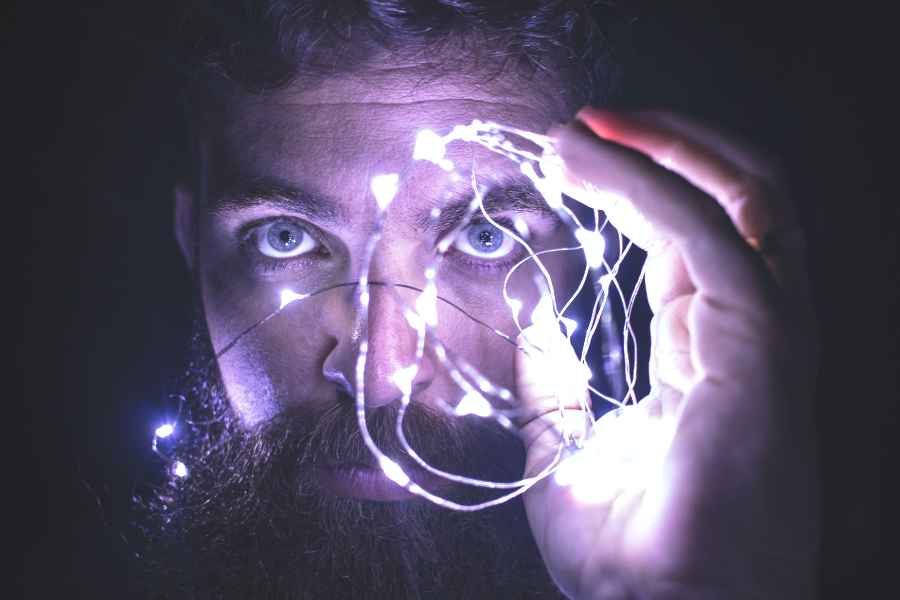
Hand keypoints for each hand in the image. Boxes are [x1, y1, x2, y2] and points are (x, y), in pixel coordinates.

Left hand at [516, 109, 818, 598]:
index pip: (695, 243)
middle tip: (584, 125)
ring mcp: (768, 343)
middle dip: (667, 147)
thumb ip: (558, 381)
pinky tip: (592, 169)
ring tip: (580, 132)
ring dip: (664, 150)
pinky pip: (715, 242)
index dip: (639, 189)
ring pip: (748, 202)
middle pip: (741, 203)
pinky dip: (653, 188)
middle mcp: (754, 337)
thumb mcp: (568, 452)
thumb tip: (531, 320)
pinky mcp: (761, 356)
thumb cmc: (634, 560)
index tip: (568, 160)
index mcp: (715, 358)